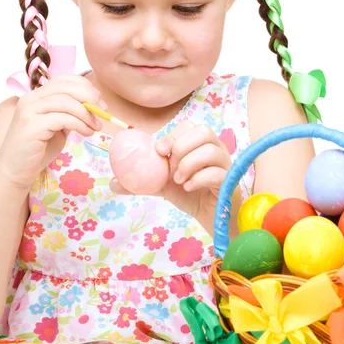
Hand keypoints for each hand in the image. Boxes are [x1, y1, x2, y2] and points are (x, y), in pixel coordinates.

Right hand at [0, 75, 104, 191]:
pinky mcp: (31, 125)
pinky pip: (63, 118)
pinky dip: (80, 124)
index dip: (85, 87)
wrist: (14, 172)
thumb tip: (92, 106)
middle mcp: (30, 99)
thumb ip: (69, 114)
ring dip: (86, 113)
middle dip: (89, 97)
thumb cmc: (36, 151)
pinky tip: (86, 132)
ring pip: (66, 101)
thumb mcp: (57, 127)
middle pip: (66, 86)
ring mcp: (28, 111)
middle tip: (102, 111)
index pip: (63, 79)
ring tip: (95, 126)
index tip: (99, 102)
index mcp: (36, 96)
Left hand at [110, 121, 232, 231]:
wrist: (208, 217)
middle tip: (171, 164)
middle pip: (204, 131)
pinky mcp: (231, 181)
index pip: (189, 127)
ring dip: (190, 163)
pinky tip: (188, 187)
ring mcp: (225, 164)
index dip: (173, 135)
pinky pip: (218, 172)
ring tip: (179, 179)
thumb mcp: (161, 185)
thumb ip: (140, 182)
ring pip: (212, 150)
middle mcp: (215, 149)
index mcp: (198, 144)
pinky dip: (199, 178)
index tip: (159, 150)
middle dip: (182, 146)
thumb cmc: (188, 194)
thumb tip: (112, 182)